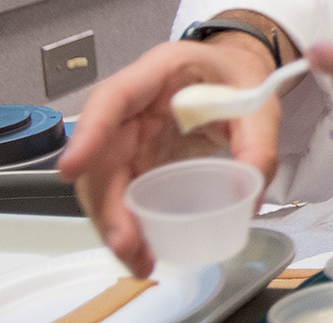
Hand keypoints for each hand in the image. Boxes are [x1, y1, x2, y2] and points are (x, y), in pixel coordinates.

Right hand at [56, 36, 279, 278]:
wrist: (234, 74)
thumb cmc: (238, 78)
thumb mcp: (260, 105)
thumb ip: (259, 146)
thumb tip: (248, 197)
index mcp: (160, 72)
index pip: (112, 99)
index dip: (88, 133)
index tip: (72, 169)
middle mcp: (133, 104)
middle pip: (101, 153)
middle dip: (106, 204)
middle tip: (128, 246)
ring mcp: (129, 132)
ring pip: (103, 180)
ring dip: (112, 223)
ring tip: (138, 259)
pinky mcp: (135, 157)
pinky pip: (121, 191)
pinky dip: (126, 222)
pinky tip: (141, 248)